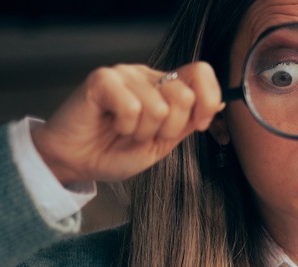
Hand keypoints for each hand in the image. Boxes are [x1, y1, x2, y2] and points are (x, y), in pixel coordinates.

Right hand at [31, 62, 224, 183]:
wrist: (78, 163)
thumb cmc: (115, 153)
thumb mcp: (163, 144)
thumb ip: (188, 123)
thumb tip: (219, 103)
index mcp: (165, 87)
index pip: (200, 72)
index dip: (208, 101)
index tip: (200, 124)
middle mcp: (147, 76)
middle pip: (184, 93)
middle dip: (170, 128)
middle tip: (147, 136)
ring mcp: (124, 75)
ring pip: (158, 106)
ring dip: (142, 132)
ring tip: (125, 133)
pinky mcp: (102, 79)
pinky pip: (131, 106)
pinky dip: (125, 126)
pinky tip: (112, 125)